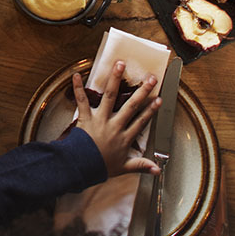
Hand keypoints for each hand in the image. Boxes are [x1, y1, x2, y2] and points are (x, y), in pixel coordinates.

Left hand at [73, 61, 160, 177]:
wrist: (82, 168)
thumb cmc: (101, 167)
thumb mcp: (124, 168)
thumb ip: (140, 165)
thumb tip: (157, 170)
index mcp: (124, 138)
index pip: (141, 121)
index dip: (151, 110)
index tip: (158, 99)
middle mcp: (114, 126)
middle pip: (131, 106)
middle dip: (142, 91)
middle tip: (150, 78)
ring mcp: (100, 120)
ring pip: (110, 96)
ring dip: (115, 79)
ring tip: (120, 64)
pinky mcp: (86, 118)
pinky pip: (82, 101)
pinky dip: (77, 88)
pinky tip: (75, 76)